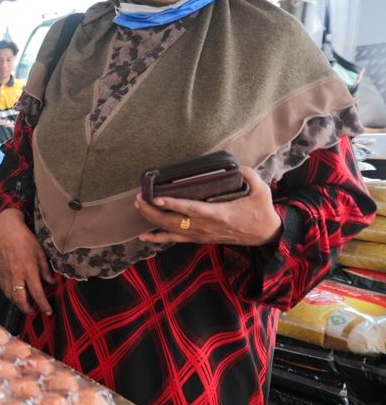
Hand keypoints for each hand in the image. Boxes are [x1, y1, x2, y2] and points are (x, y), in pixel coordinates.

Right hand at [0, 208, 52, 315]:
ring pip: (10, 296)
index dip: (43, 305)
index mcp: (29, 270)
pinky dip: (10, 296)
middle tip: (34, 311)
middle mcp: (17, 275)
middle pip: (20, 299)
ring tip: (26, 305)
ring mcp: (7, 275)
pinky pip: (5, 289)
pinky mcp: (1, 273)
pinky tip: (15, 295)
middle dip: (27, 309)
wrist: (7, 231)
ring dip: (18, 304)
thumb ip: (45, 270)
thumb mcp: (40, 253)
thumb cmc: (26, 239)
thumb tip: (50, 283)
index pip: (37, 293)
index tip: (48, 312)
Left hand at [136, 166, 281, 246]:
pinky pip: (175, 240)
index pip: (190, 209)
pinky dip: (158, 239)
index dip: (172, 204)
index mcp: (218, 214)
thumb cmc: (260, 212)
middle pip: (173, 221)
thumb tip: (238, 165)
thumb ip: (249, 175)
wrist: (264, 234)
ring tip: (139, 207)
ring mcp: (200, 234)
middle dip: (153, 211)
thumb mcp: (261, 191)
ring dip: (152, 220)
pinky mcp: (199, 238)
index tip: (156, 199)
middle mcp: (205, 227)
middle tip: (140, 198)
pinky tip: (144, 236)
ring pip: (171, 230)